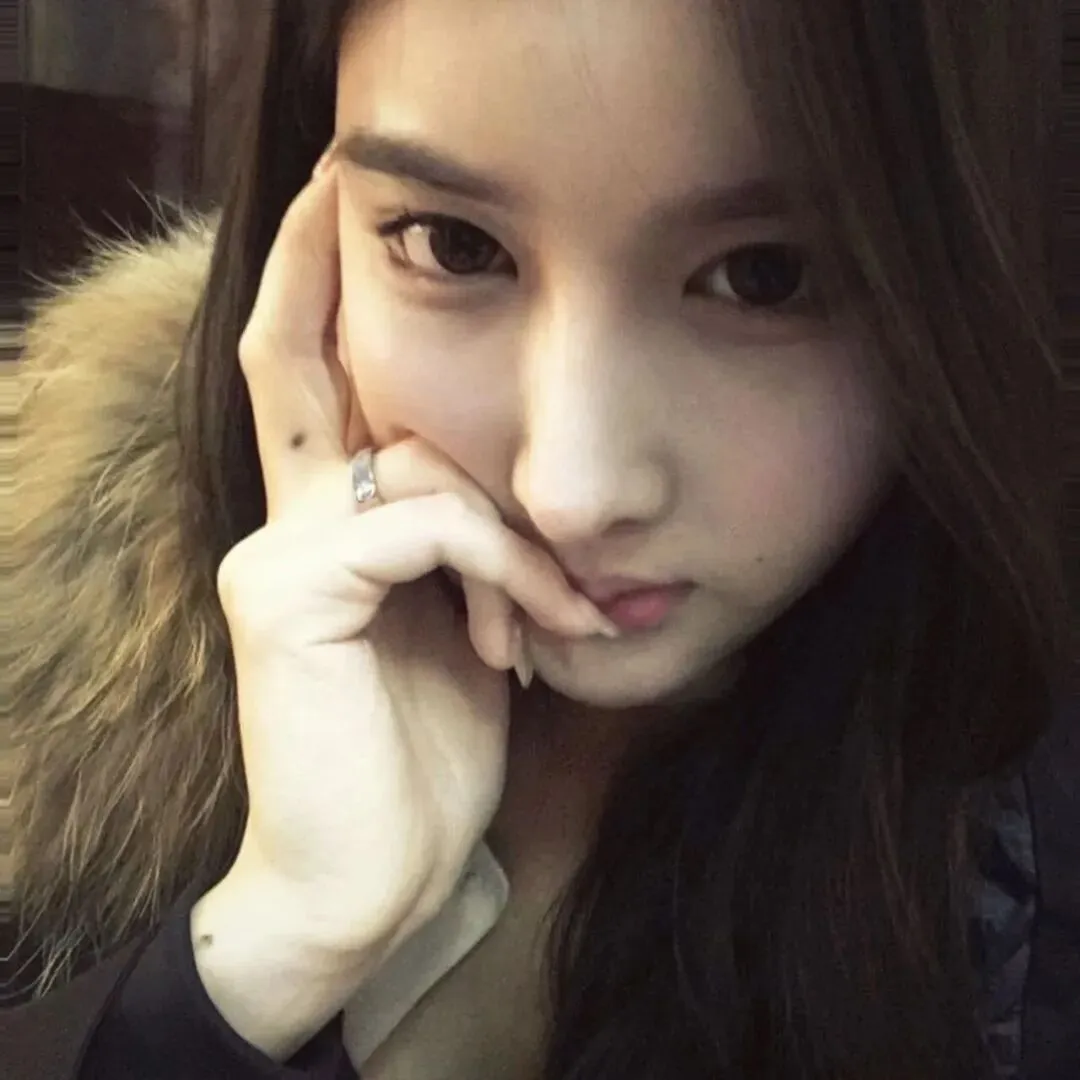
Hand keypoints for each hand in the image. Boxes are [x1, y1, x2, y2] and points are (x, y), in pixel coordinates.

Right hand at [214, 155, 614, 953]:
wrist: (369, 882)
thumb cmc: (422, 763)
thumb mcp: (464, 636)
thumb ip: (468, 556)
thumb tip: (511, 501)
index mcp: (326, 533)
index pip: (310, 388)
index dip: (312, 293)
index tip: (336, 209)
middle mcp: (284, 527)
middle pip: (291, 364)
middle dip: (319, 266)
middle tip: (343, 179)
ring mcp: (275, 559)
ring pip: (413, 463)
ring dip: (515, 528)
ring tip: (564, 615)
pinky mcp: (288, 600)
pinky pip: (426, 528)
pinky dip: (505, 566)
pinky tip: (541, 632)